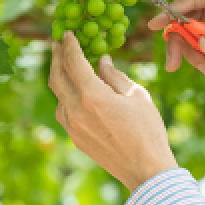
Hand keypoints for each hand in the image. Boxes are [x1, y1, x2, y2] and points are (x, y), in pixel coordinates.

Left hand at [49, 31, 178, 191]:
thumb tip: (102, 62)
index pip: (73, 62)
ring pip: (58, 96)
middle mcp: (76, 110)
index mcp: (92, 95)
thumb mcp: (137, 97)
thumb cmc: (148, 131)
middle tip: (57, 44)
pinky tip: (75, 94)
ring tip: (66, 68)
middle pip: (56, 77)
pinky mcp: (75, 139)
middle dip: (56, 58)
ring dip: (60, 79)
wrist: (146, 170)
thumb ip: (115, 77)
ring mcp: (73, 126)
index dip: (69, 45)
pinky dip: (67, 98)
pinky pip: (64, 112)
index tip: (68, 34)